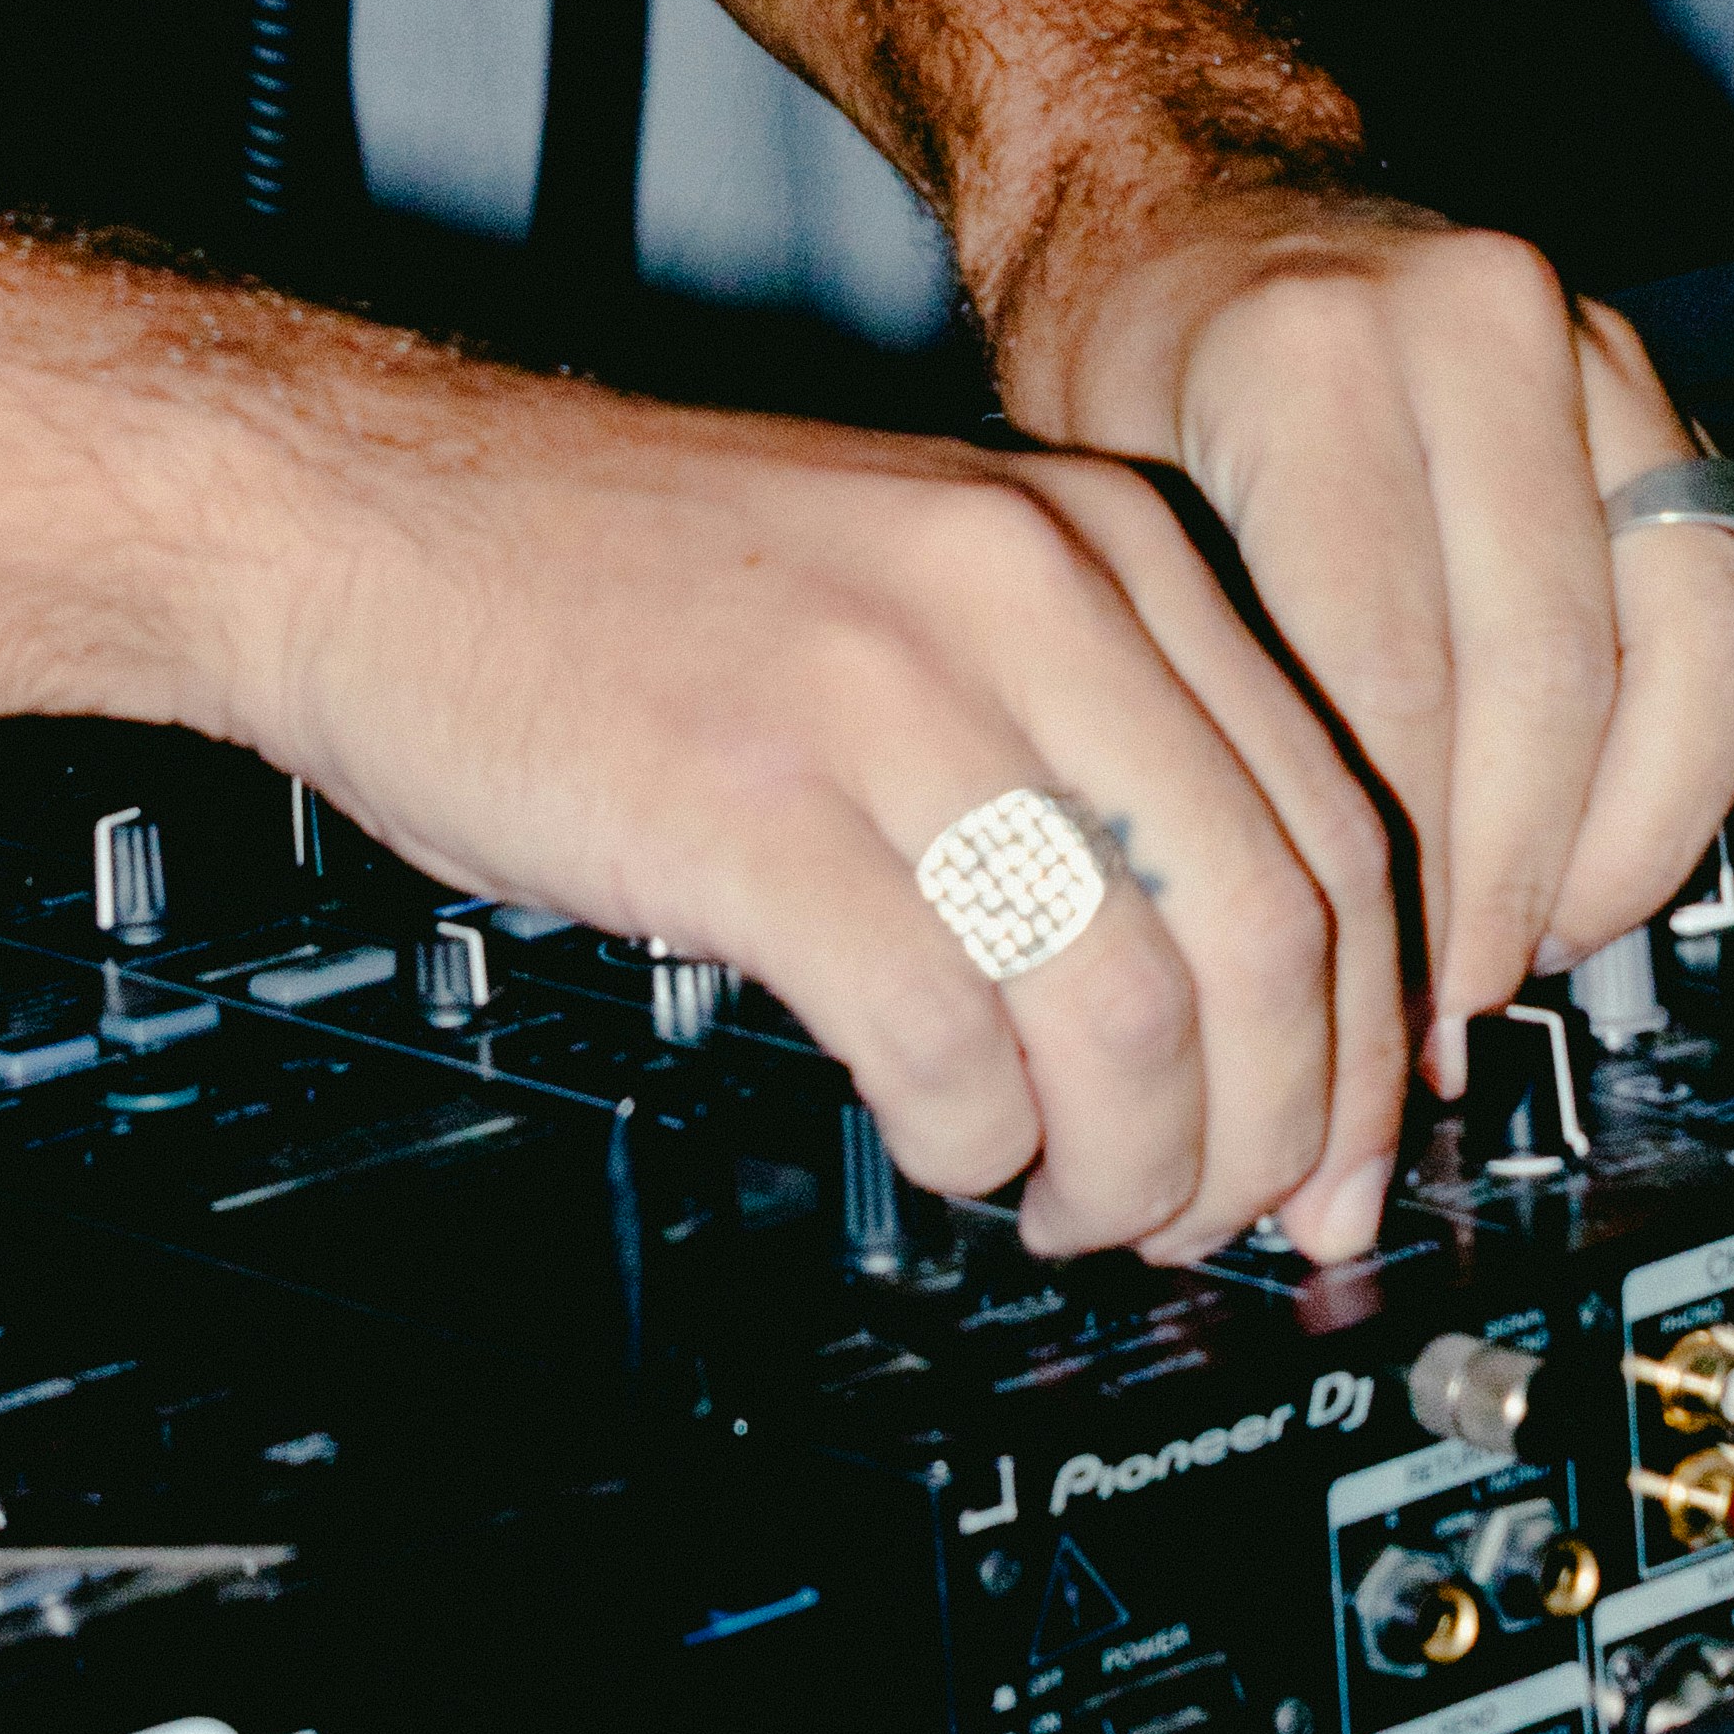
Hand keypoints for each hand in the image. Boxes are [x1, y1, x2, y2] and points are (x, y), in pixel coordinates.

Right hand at [222, 361, 1412, 1262]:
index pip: (1331, 818)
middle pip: (1263, 933)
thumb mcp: (913, 576)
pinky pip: (944, 1039)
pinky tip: (945, 1151)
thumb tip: (1237, 983)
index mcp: (1089, 537)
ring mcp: (888, 697)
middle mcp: (1020, 594)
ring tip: (1074, 1206)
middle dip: (1273, 1132)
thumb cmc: (615, 574)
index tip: (1348, 1149)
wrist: (369, 510)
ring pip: (1130, 1008)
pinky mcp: (754, 811)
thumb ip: (1085, 729)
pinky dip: (972, 1143)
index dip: (1364, 1035)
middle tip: (1225, 1223)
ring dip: (1128, 1167)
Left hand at [991, 180, 1733, 1085]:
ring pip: (1706, 634)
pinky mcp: (1693, 398)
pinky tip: (1664, 814)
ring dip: (1647, 829)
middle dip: (1517, 879)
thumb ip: (1197, 678)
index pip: (1391, 671)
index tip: (1384, 986)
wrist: (1206, 200)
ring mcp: (1612, 355)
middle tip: (1463, 998)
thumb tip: (1287, 935)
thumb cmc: (1142, 360)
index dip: (1405, 863)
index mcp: (1312, 358)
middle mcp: (1482, 331)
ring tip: (1557, 928)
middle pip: (1554, 671)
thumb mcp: (1097, 493)